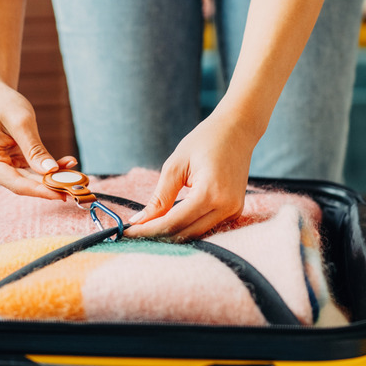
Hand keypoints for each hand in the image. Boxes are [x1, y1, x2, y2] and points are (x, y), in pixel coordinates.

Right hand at [0, 80, 76, 198]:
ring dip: (53, 176)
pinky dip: (49, 168)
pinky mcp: (10, 165)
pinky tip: (68, 163)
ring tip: (76, 174)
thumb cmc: (2, 103)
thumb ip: (34, 148)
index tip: (63, 193)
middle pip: (25, 184)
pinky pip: (32, 171)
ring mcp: (0, 169)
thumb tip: (50, 171)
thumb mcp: (21, 122)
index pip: (17, 184)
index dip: (41, 190)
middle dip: (51, 184)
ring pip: (31, 179)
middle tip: (77, 185)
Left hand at [124, 115, 253, 239]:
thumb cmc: (205, 140)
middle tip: (132, 233)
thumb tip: (138, 221)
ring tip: (147, 228)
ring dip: (171, 234)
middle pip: (185, 233)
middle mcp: (225, 207)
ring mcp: (233, 211)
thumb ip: (159, 198)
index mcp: (210, 193)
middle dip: (157, 235)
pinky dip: (187, 227)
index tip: (127, 232)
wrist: (237, 130)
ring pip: (196, 234)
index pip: (174, 223)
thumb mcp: (176, 166)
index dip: (148, 230)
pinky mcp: (234, 211)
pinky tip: (169, 222)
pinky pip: (207, 227)